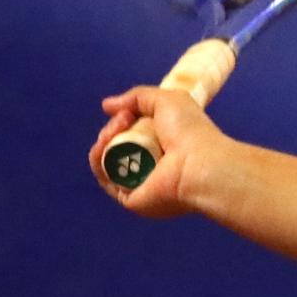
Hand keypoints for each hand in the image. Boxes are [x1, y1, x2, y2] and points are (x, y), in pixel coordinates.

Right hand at [89, 84, 235, 218]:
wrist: (198, 163)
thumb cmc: (190, 131)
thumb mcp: (166, 100)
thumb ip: (137, 98)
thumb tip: (107, 106)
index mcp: (164, 148)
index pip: (132, 135)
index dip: (123, 121)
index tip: (127, 112)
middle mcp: (152, 167)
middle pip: (116, 147)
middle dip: (112, 129)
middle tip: (124, 119)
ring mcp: (140, 185)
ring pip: (107, 161)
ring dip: (104, 141)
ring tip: (116, 129)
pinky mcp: (130, 199)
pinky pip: (105, 179)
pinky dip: (98, 160)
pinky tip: (102, 145)